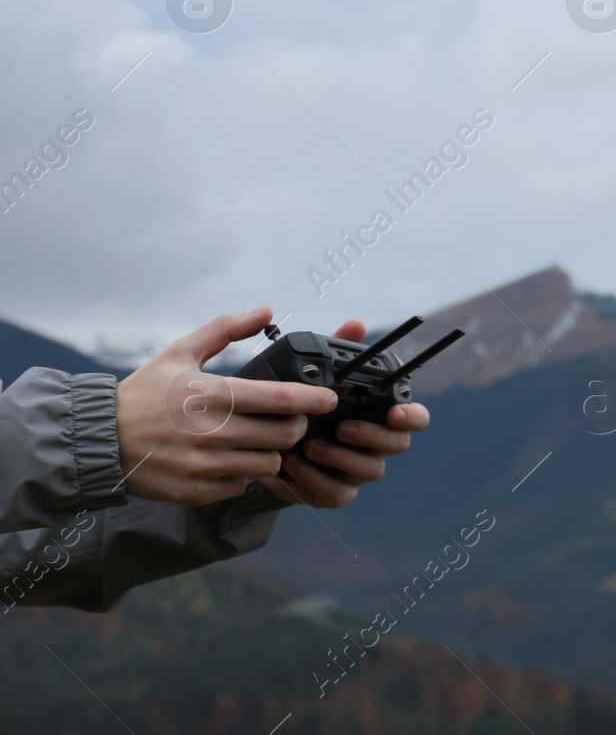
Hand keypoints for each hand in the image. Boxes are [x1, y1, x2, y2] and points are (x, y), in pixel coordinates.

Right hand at [116, 306, 336, 504]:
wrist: (98, 439)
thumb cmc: (144, 393)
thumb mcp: (180, 352)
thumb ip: (226, 329)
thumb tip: (266, 311)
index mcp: (212, 395)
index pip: (280, 399)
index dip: (313, 400)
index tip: (330, 399)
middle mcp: (212, 432)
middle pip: (284, 436)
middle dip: (294, 427)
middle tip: (288, 420)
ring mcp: (205, 466)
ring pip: (268, 464)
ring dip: (270, 452)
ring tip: (258, 439)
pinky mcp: (197, 492)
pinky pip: (241, 486)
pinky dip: (242, 475)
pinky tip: (229, 459)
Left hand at [253, 319, 430, 508]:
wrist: (269, 445)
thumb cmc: (305, 405)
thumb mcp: (318, 375)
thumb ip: (339, 350)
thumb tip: (355, 324)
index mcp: (380, 415)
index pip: (415, 417)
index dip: (412, 416)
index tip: (395, 412)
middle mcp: (377, 444)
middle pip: (397, 445)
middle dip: (372, 436)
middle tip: (343, 428)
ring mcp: (358, 471)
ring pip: (370, 470)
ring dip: (341, 459)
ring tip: (309, 446)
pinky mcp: (335, 493)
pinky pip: (337, 493)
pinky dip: (315, 480)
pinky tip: (293, 465)